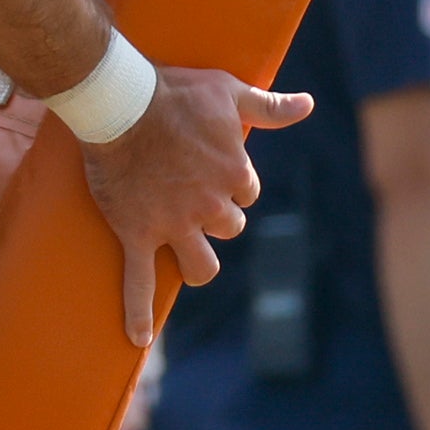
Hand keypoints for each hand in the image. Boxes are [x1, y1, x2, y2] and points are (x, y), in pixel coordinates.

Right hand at [77, 65, 310, 345]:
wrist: (120, 101)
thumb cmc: (176, 91)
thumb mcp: (229, 91)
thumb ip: (269, 107)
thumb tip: (308, 104)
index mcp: (234, 173)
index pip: (246, 192)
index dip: (231, 181)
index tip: (209, 165)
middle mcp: (209, 205)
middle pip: (228, 228)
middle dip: (216, 216)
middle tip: (191, 196)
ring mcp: (173, 225)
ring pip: (201, 265)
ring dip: (198, 260)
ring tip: (188, 253)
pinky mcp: (138, 234)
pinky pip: (139, 282)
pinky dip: (138, 314)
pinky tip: (140, 338)